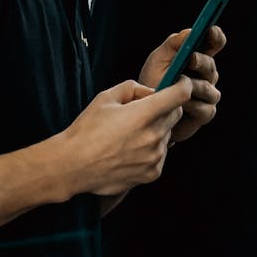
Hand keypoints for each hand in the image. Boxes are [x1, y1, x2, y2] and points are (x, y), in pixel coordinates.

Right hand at [63, 77, 191, 198]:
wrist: (73, 165)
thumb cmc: (87, 129)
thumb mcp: (105, 97)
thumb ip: (133, 88)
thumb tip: (152, 92)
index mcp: (143, 114)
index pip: (180, 95)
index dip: (183, 85)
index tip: (179, 83)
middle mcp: (153, 136)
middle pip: (176, 114)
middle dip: (165, 108)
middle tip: (143, 111)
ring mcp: (154, 157)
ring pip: (168, 134)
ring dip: (156, 130)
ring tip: (130, 135)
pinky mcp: (152, 173)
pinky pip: (161, 154)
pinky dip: (151, 149)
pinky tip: (130, 150)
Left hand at [139, 25, 224, 141]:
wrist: (145, 113)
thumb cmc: (152, 83)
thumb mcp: (158, 60)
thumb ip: (173, 44)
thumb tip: (190, 32)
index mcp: (198, 57)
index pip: (214, 43)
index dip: (215, 36)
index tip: (210, 30)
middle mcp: (207, 75)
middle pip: (210, 65)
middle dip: (201, 61)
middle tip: (192, 58)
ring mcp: (208, 94)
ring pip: (208, 87)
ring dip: (193, 86)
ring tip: (178, 86)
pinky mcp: (205, 113)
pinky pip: (204, 107)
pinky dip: (190, 105)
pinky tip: (180, 105)